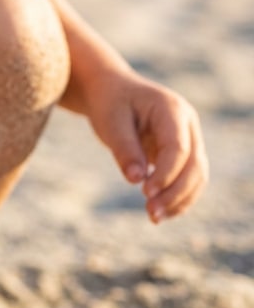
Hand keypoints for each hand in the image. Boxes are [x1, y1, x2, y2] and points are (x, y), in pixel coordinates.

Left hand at [86, 67, 208, 222]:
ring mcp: (188, 138)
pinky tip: (159, 212)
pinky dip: (177, 197)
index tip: (145, 192)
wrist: (111, 90)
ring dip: (179, 200)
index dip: (166, 173)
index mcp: (172, 109)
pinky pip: (187, 179)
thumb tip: (136, 180)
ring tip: (154, 217)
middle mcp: (187, 124)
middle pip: (195, 165)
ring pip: (197, 176)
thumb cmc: (110, 102)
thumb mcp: (111, 121)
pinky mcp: (182, 152)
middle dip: (176, 193)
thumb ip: (124, 149)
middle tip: (151, 213)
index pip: (178, 148)